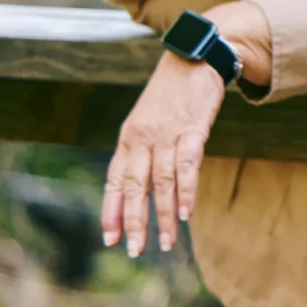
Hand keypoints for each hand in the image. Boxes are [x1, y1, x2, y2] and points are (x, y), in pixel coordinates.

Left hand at [102, 52, 227, 255]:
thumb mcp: (150, 119)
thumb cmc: (174, 92)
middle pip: (133, 187)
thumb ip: (145, 149)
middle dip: (133, 221)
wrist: (196, 55)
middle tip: (135, 250)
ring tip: (164, 242)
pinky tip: (186, 213)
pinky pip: (186, 165)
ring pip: (159, 182)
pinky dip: (185, 191)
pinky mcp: (191, 129)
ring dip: (162, 215)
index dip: (111, 210)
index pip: (114, 181)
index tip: (110, 238)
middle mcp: (141, 139)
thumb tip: (144, 182)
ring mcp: (166, 134)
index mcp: (128, 138)